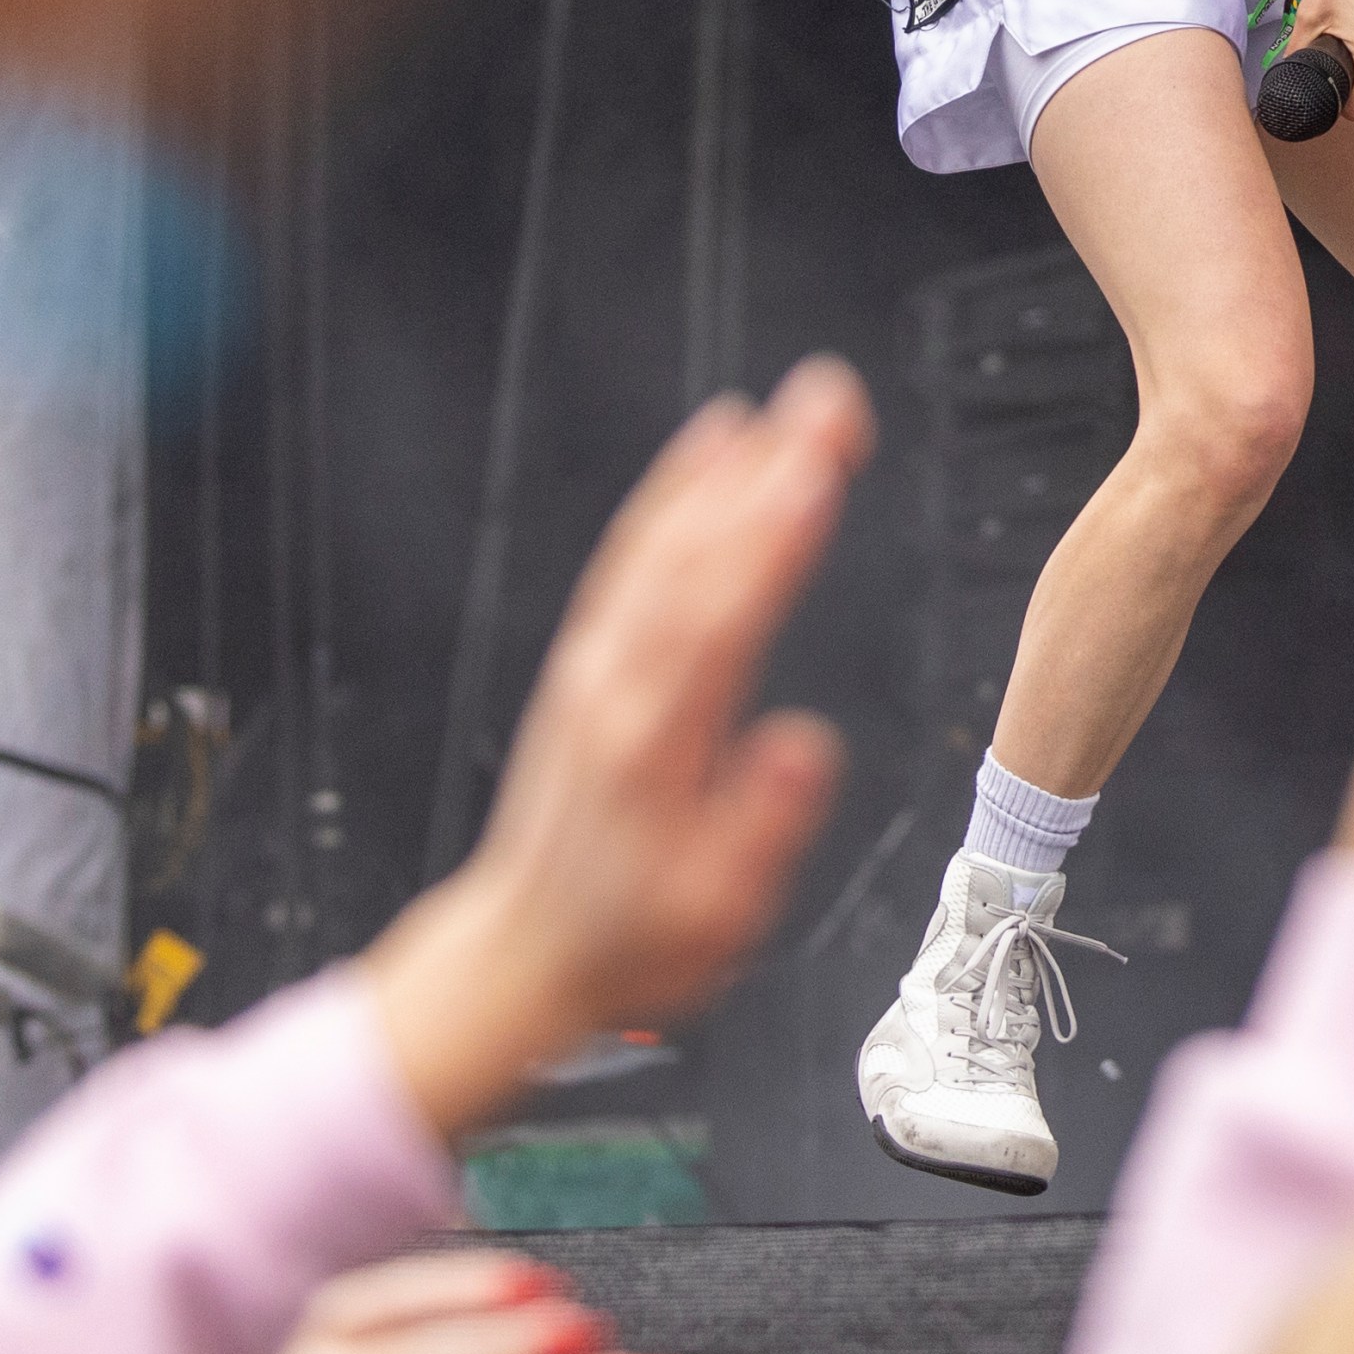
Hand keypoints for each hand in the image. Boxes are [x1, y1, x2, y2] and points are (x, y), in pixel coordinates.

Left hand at [365, 359, 865, 1135]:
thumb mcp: (714, 916)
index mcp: (652, 742)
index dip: (770, 543)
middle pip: (699, 557)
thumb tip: (807, 743)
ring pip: (665, 541)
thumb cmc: (631, 942)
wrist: (522, 953)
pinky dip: (674, 491)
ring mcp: (597, 661)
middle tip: (832, 400)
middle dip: (768, 473)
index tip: (815, 471)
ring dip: (729, 469)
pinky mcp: (591, 656)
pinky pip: (635, 552)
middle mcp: (616, 682)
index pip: (721, 621)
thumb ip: (760, 827)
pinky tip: (712, 450)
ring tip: (791, 408)